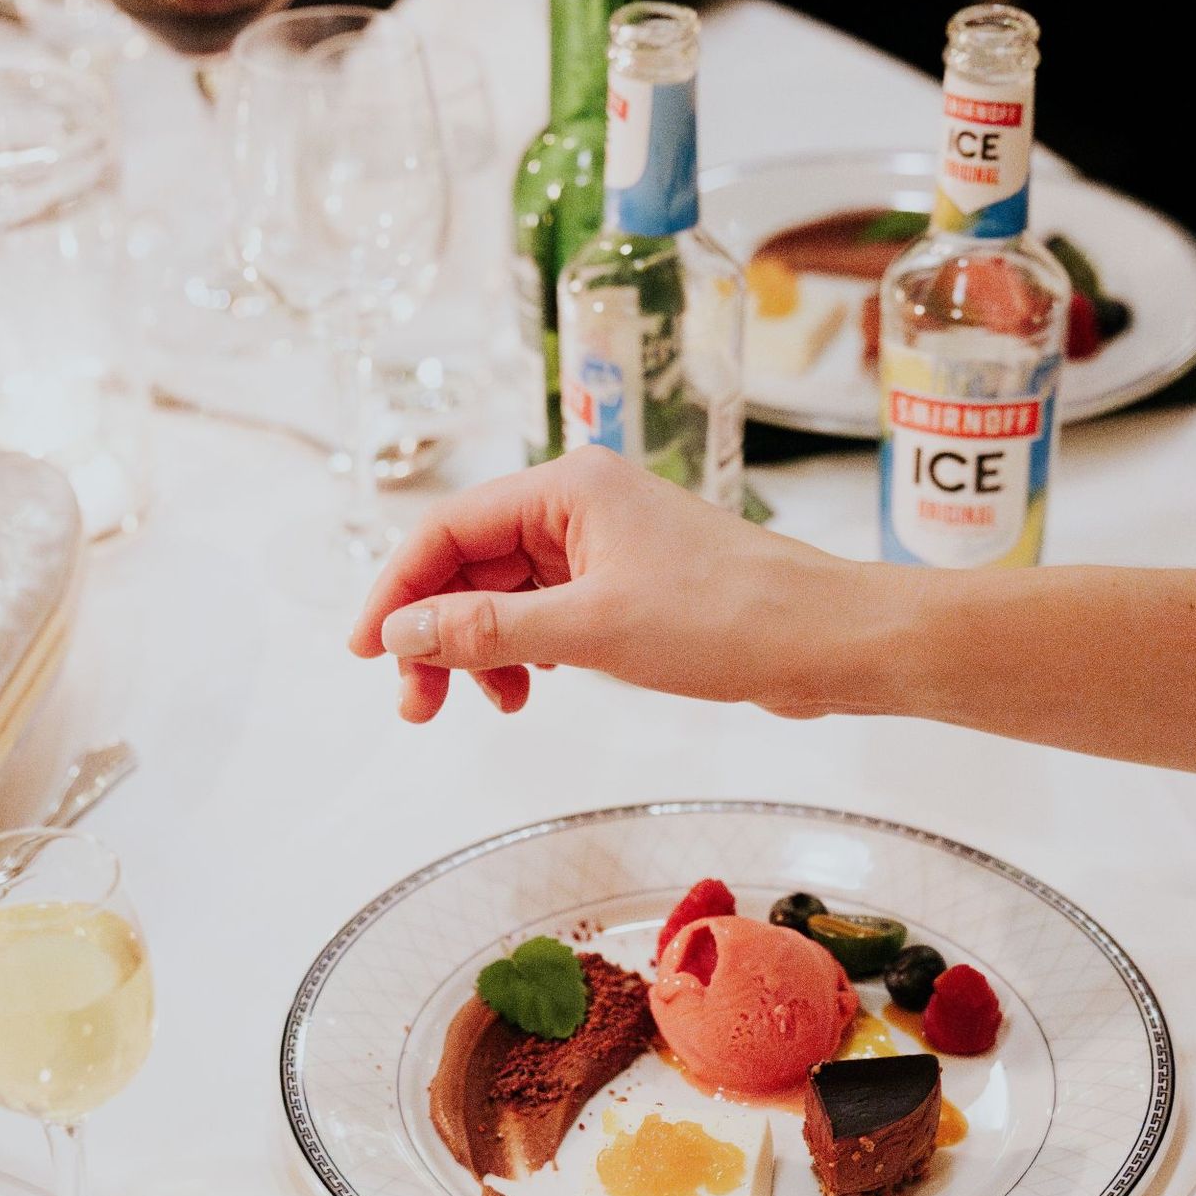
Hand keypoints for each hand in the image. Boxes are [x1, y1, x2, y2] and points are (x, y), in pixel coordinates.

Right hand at [349, 444, 897, 724]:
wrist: (827, 641)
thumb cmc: (728, 620)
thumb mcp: (592, 630)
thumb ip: (489, 629)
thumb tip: (403, 630)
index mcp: (566, 488)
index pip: (446, 529)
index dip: (396, 591)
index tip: (368, 655)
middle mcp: (579, 504)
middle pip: (469, 563)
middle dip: (435, 631)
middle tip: (417, 707)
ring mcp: (605, 544)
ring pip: (506, 592)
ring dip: (479, 649)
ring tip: (486, 707)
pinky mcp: (629, 583)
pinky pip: (547, 611)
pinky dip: (524, 651)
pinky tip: (527, 687)